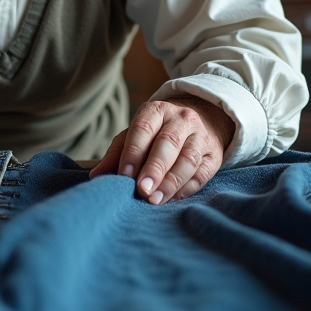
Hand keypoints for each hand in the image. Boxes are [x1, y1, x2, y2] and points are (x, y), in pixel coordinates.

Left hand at [89, 95, 234, 204]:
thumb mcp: (136, 135)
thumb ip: (117, 154)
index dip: (133, 153)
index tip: (124, 175)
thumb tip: (96, 175)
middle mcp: (181, 119)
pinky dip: (185, 189)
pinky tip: (171, 199)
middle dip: (154, 168)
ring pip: (187, 159)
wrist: (203, 118)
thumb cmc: (159, 131)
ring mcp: (201, 136)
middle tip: (142, 190)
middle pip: (168, 143)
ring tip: (155, 199)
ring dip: (170, 182)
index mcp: (157, 110)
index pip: (143, 129)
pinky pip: (201, 173)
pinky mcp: (214, 154)